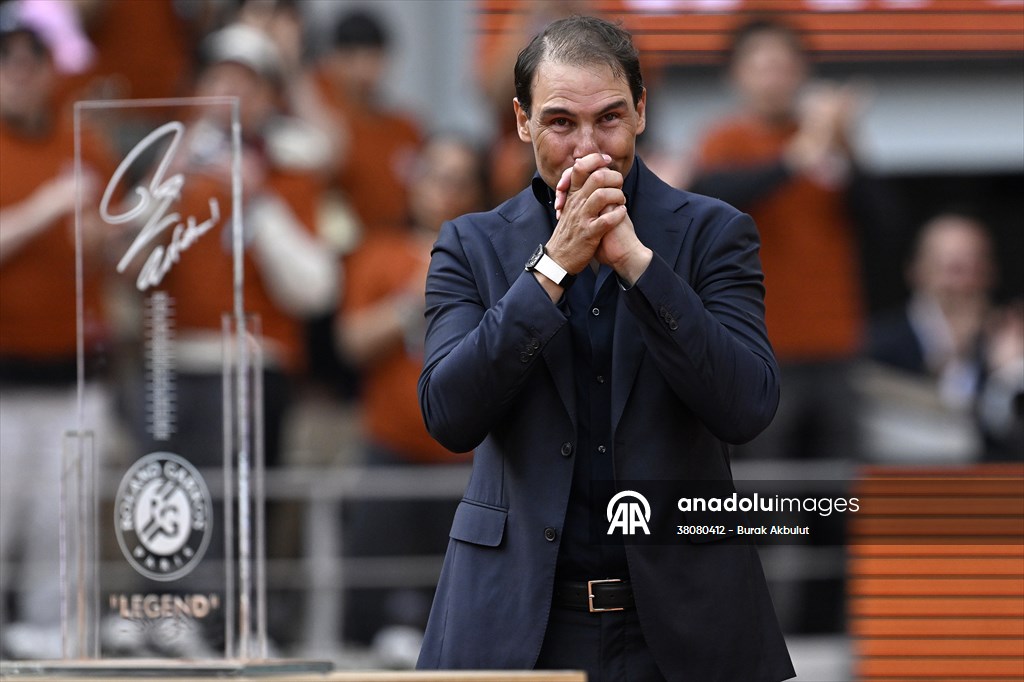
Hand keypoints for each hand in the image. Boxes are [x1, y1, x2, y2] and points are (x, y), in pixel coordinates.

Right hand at [554, 155, 650, 284]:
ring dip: (618, 196)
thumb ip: (579, 192)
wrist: (558, 258)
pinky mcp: (589, 234)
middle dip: (614, 178)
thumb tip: (592, 174)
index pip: (580, 167)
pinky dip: (618, 214)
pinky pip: (607, 220)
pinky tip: (622, 214)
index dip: (596, 160)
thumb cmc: (569, 232)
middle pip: (597, 177)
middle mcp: (576, 203)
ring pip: (603, 195)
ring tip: (622, 200)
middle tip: (620, 184)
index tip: (607, 162)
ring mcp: (582, 218)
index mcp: (572, 195)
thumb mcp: (570, 208)